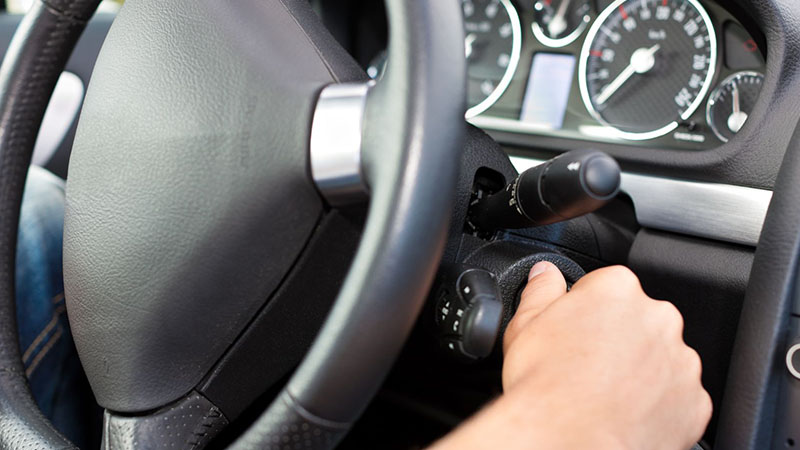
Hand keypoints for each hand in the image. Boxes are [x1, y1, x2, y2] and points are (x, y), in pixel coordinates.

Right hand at [431, 262, 710, 449]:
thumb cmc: (545, 386)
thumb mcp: (524, 326)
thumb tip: (545, 273)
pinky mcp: (694, 402)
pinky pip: (678, 398)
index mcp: (617, 289)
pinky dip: (657, 406)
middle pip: (638, 321)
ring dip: (639, 372)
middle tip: (586, 366)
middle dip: (618, 339)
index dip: (585, 312)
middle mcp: (658, 318)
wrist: (568, 440)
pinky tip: (625, 415)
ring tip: (604, 395)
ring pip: (661, 359)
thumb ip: (540, 290)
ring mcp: (681, 361)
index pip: (606, 287)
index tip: (574, 333)